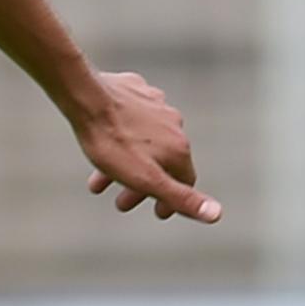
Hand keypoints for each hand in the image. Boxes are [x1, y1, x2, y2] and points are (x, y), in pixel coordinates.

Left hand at [76, 71, 220, 223]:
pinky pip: (133, 119)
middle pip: (162, 163)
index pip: (185, 182)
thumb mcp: (146, 179)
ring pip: (144, 142)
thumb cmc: (112, 142)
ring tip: (100, 181)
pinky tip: (108, 139)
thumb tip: (217, 214)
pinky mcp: (136, 91)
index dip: (172, 201)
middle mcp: (174, 125)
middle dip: (141, 188)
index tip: (159, 212)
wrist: (87, 98)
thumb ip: (180, 197)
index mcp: (179, 148)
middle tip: (121, 204)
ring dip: (126, 164)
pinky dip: (123, 135)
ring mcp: (156, 105)